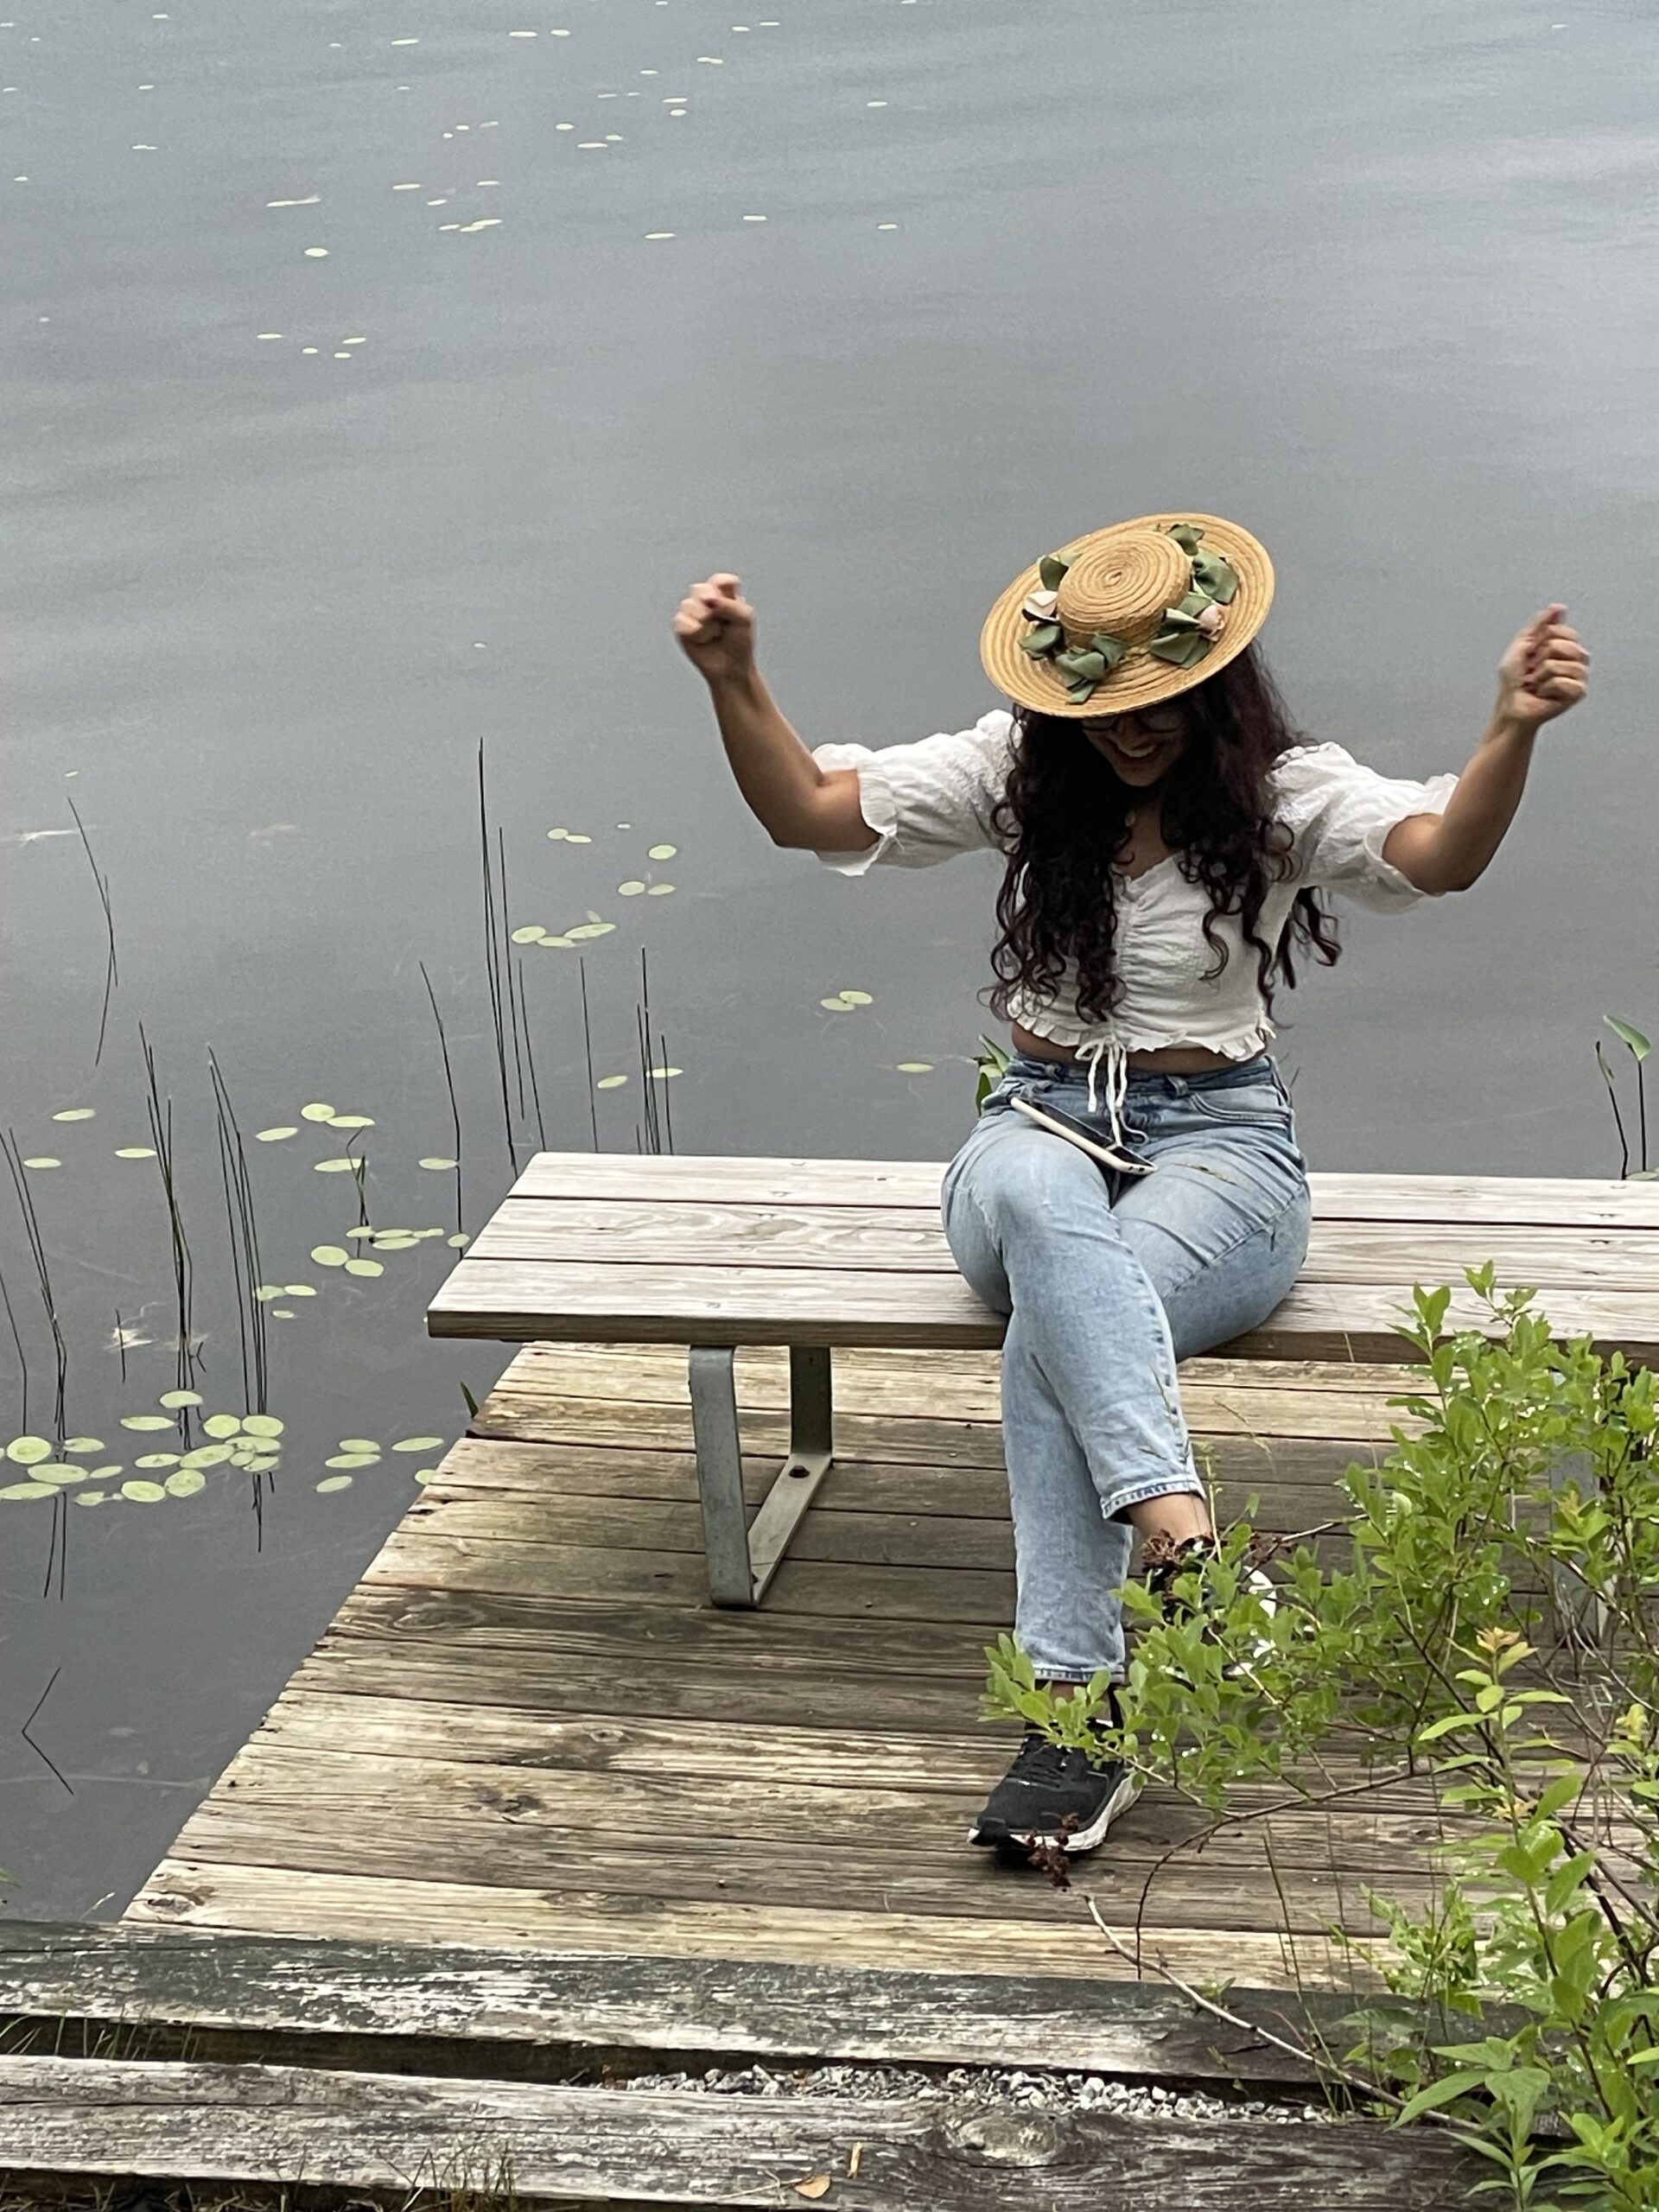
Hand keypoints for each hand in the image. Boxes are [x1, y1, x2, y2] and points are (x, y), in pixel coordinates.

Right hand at [674, 572, 756, 684]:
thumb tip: (708, 599)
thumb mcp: (744, 620)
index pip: (721, 580)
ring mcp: (693, 613)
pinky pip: (681, 620)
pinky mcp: (682, 626)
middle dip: (709, 603)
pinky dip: (694, 631)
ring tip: (714, 634)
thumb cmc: (740, 643)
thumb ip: (729, 604)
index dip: (722, 585)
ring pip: (689, 605)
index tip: (729, 597)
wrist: (731, 668)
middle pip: (700, 589)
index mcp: (726, 595)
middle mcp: (707, 601)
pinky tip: (702, 640)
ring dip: (704, 621)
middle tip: (719, 619)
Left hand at [1495, 604, 1588, 728]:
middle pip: (1565, 645)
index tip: (1530, 654)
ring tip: (1537, 683)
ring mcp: (1579, 674)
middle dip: (1541, 658)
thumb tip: (1559, 607)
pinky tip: (1544, 694)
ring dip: (1542, 675)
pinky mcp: (1579, 692)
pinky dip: (1548, 688)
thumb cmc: (1513, 680)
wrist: (1511, 705)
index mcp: (1564, 645)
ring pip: (1563, 664)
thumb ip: (1539, 625)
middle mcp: (1576, 658)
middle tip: (1533, 671)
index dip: (1542, 641)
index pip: (1563, 631)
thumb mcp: (1521, 645)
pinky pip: (1565, 682)